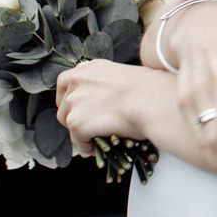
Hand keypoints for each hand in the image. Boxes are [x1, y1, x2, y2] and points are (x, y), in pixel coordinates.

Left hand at [55, 59, 169, 154]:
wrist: (152, 102)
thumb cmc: (150, 91)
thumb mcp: (125, 77)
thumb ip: (107, 85)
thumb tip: (109, 100)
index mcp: (91, 68)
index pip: (65, 81)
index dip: (69, 98)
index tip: (77, 108)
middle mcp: (78, 81)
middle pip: (64, 105)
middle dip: (74, 117)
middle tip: (90, 127)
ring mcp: (75, 101)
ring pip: (69, 123)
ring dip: (81, 133)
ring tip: (97, 140)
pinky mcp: (76, 122)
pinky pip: (77, 140)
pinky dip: (87, 147)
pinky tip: (101, 149)